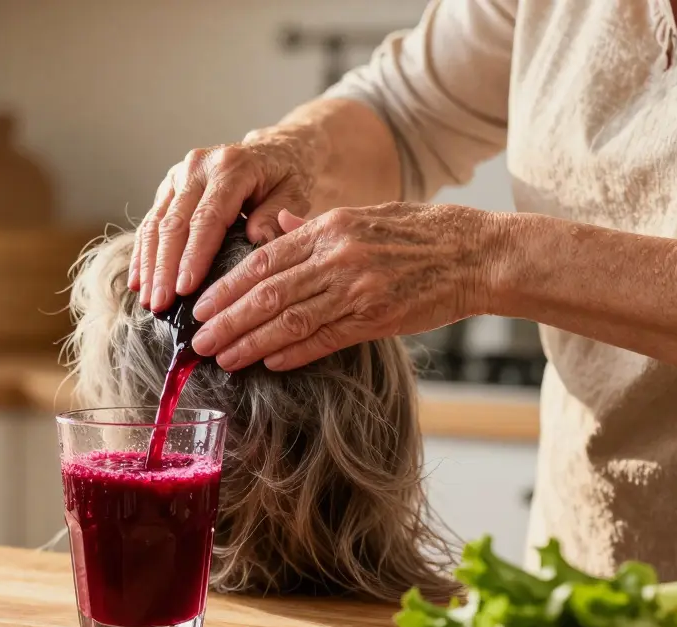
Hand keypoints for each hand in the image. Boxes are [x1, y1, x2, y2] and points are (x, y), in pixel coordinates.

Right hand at [131, 130, 316, 311]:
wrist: (271, 149)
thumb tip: (256, 240)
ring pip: (156, 223)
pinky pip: (151, 221)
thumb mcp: (294, 193)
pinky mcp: (169, 186)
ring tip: (149, 300)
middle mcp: (198, 167)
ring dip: (149, 265)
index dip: (193, 255)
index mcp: (231, 167)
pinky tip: (139, 281)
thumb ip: (277, 216)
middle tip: (160, 303)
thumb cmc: (284, 177)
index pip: (207, 218)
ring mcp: (179, 175)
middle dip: (164, 268)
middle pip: (174, 223)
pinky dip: (143, 253)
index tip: (185, 289)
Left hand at [189, 202, 500, 370]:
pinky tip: (269, 362)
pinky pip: (326, 338)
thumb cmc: (420, 234)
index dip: (227, 287)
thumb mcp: (365, 215)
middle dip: (228, 320)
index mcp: (330, 228)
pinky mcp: (378, 317)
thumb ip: (317, 226)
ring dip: (251, 342)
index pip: (263, 260)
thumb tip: (279, 226)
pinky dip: (294, 352)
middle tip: (199, 341)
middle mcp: (338, 257)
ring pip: (291, 320)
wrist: (478, 253)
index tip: (200, 306)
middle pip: (268, 294)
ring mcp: (358, 288)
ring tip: (224, 358)